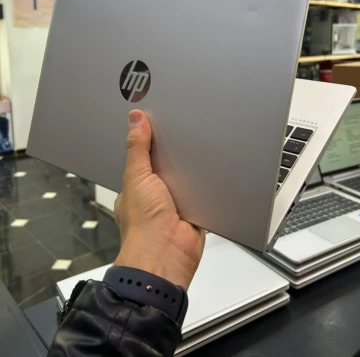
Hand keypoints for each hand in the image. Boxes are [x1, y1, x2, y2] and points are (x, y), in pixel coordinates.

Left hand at [114, 110, 204, 289]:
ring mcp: (174, 205)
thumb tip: (135, 120)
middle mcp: (155, 197)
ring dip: (190, 172)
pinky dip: (205, 186)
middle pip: (166, 168)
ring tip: (198, 148)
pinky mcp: (194, 212)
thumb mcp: (137, 177)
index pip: (143, 159)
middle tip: (183, 133)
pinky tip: (210, 172)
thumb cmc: (143, 225)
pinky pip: (202, 193)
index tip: (157, 125)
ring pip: (185, 180)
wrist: (166, 255)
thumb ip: (137, 148)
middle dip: (173, 156)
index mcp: (136, 188)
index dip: (149, 143)